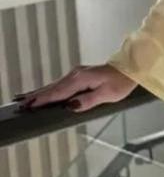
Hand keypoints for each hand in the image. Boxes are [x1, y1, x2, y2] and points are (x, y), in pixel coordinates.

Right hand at [13, 64, 136, 113]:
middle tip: (22, 104)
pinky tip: (44, 94)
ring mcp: (76, 74)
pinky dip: (50, 90)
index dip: (44, 100)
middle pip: (52, 88)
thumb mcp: (107, 95)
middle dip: (36, 96)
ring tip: (26, 99)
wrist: (129, 70)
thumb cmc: (121, 83)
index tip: (31, 106)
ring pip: (55, 86)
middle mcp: (75, 75)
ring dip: (40, 93)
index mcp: (80, 79)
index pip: (58, 92)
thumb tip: (71, 106)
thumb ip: (88, 101)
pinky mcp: (79, 76)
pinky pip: (61, 85)